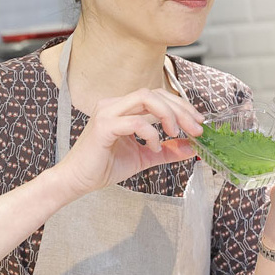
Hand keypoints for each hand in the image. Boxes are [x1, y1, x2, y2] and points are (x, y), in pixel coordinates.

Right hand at [52, 88, 202, 199]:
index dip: (181, 106)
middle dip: (181, 110)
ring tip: (175, 134)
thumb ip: (167, 150)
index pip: (157, 95)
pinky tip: (154, 148)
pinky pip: (135, 121)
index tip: (198, 123)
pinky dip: (151, 133)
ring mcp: (108, 112)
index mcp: (122, 107)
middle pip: (156, 93)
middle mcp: (114, 103)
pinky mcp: (104, 126)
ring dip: (168, 114)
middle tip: (196, 129)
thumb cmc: (104, 166)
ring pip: (146, 98)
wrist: (77, 181)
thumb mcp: (144, 156)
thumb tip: (192, 147)